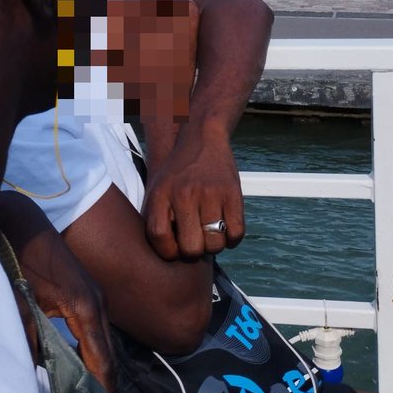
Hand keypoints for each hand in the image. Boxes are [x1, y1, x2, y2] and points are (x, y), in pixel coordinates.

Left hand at [0, 192, 115, 392]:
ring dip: (96, 368)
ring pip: (102, 342)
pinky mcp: (87, 293)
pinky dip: (90, 351)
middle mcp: (98, 303)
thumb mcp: (20, 303)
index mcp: (85, 308)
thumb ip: (29, 340)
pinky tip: (75, 366)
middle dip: (102, 384)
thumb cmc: (19, 258)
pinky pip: (95, 330)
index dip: (101, 390)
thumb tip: (37, 375)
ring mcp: (95, 296)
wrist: (22, 220)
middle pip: (108, 354)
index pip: (102, 360)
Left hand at [142, 120, 244, 260]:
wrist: (201, 138)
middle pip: (190, 248)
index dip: (168, 252)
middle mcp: (184, 194)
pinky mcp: (232, 193)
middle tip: (195, 240)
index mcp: (161, 194)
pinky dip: (232, 239)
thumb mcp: (157, 187)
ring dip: (214, 245)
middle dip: (193, 252)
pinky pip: (236, 233)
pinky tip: (225, 229)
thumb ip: (155, 217)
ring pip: (215, 244)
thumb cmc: (177, 171)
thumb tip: (161, 255)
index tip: (175, 249)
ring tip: (210, 233)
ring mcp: (210, 194)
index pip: (160, 238)